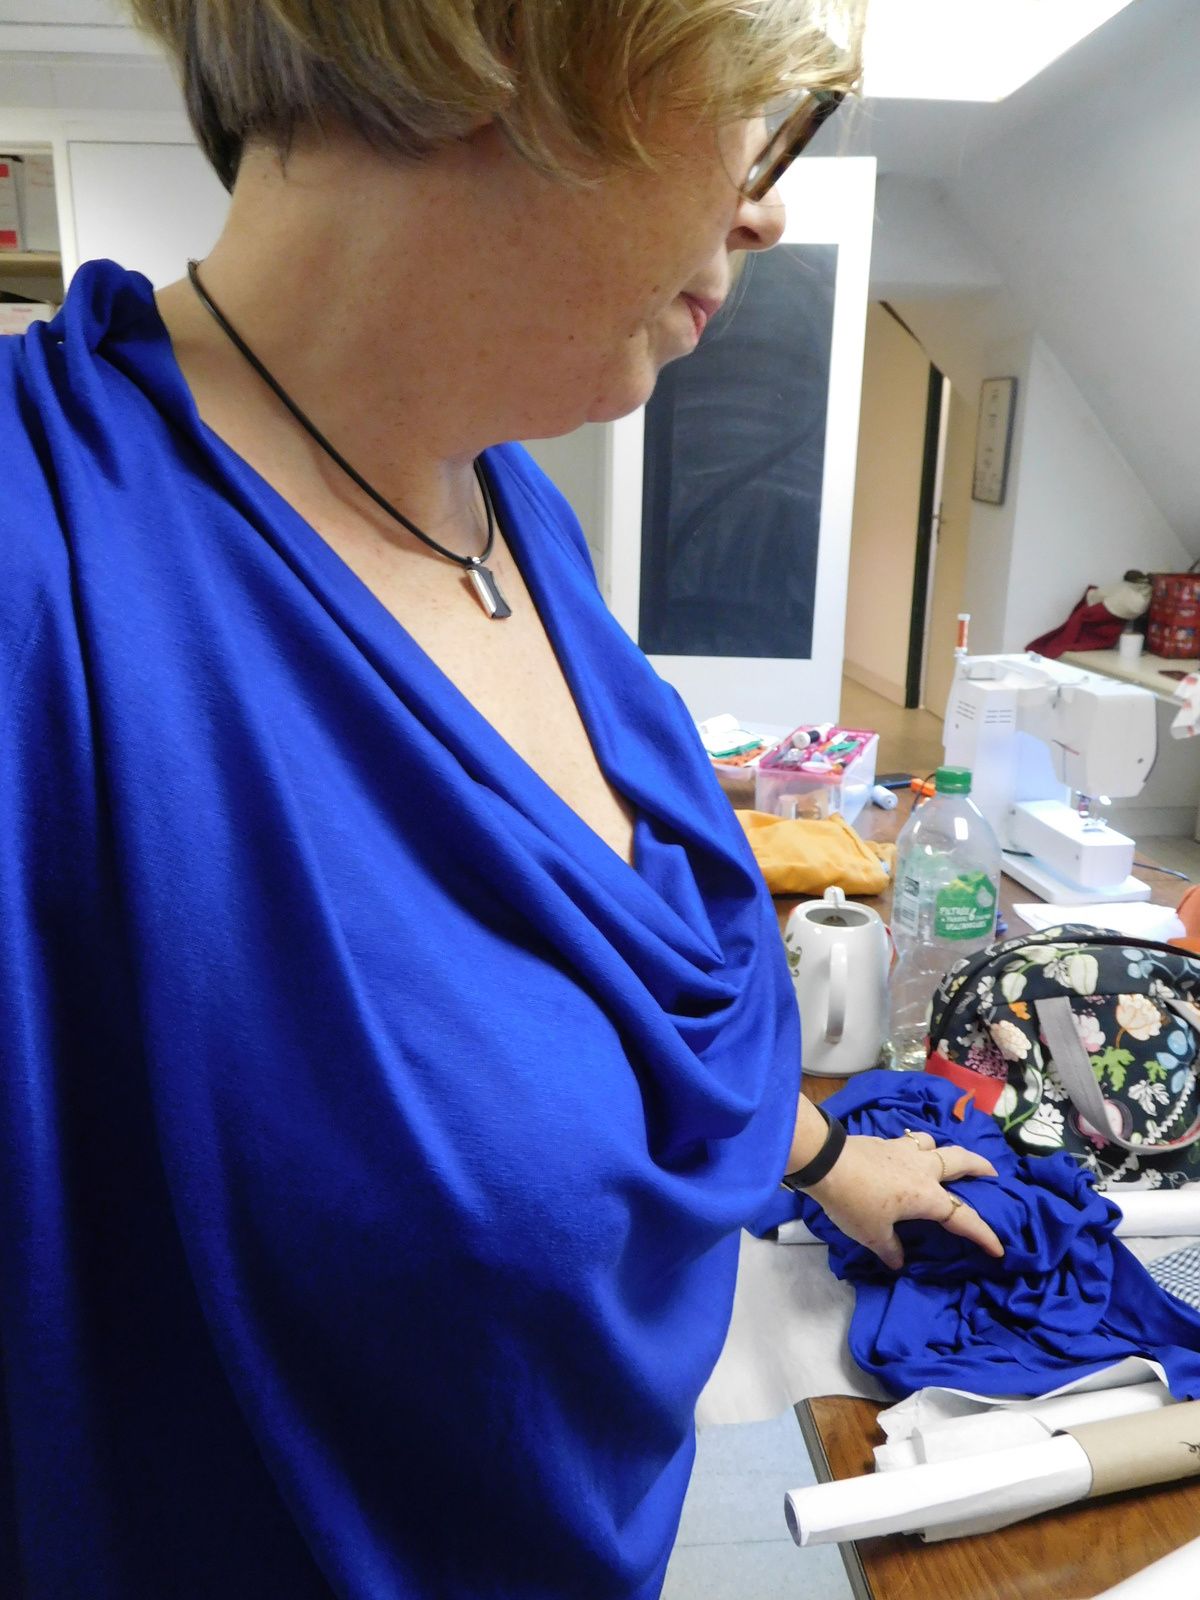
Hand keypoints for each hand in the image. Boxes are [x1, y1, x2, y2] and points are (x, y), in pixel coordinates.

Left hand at [805, 1126, 1004, 1271]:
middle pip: (961, 1161)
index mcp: (927, 1196)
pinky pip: (912, 1141)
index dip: (983, 1234)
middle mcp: (923, 1169)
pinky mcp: (886, 1142)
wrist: (826, 1162)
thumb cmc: (854, 1202)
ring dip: (948, 1151)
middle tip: (993, 1172)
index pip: (963, 1217)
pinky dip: (919, 1145)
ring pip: (936, 1144)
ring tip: (949, 1158)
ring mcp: (904, 1151)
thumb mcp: (872, 1234)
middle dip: (980, 1167)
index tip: (999, 1248)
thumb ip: (890, 1248)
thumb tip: (899, 1261)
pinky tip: (910, 1150)